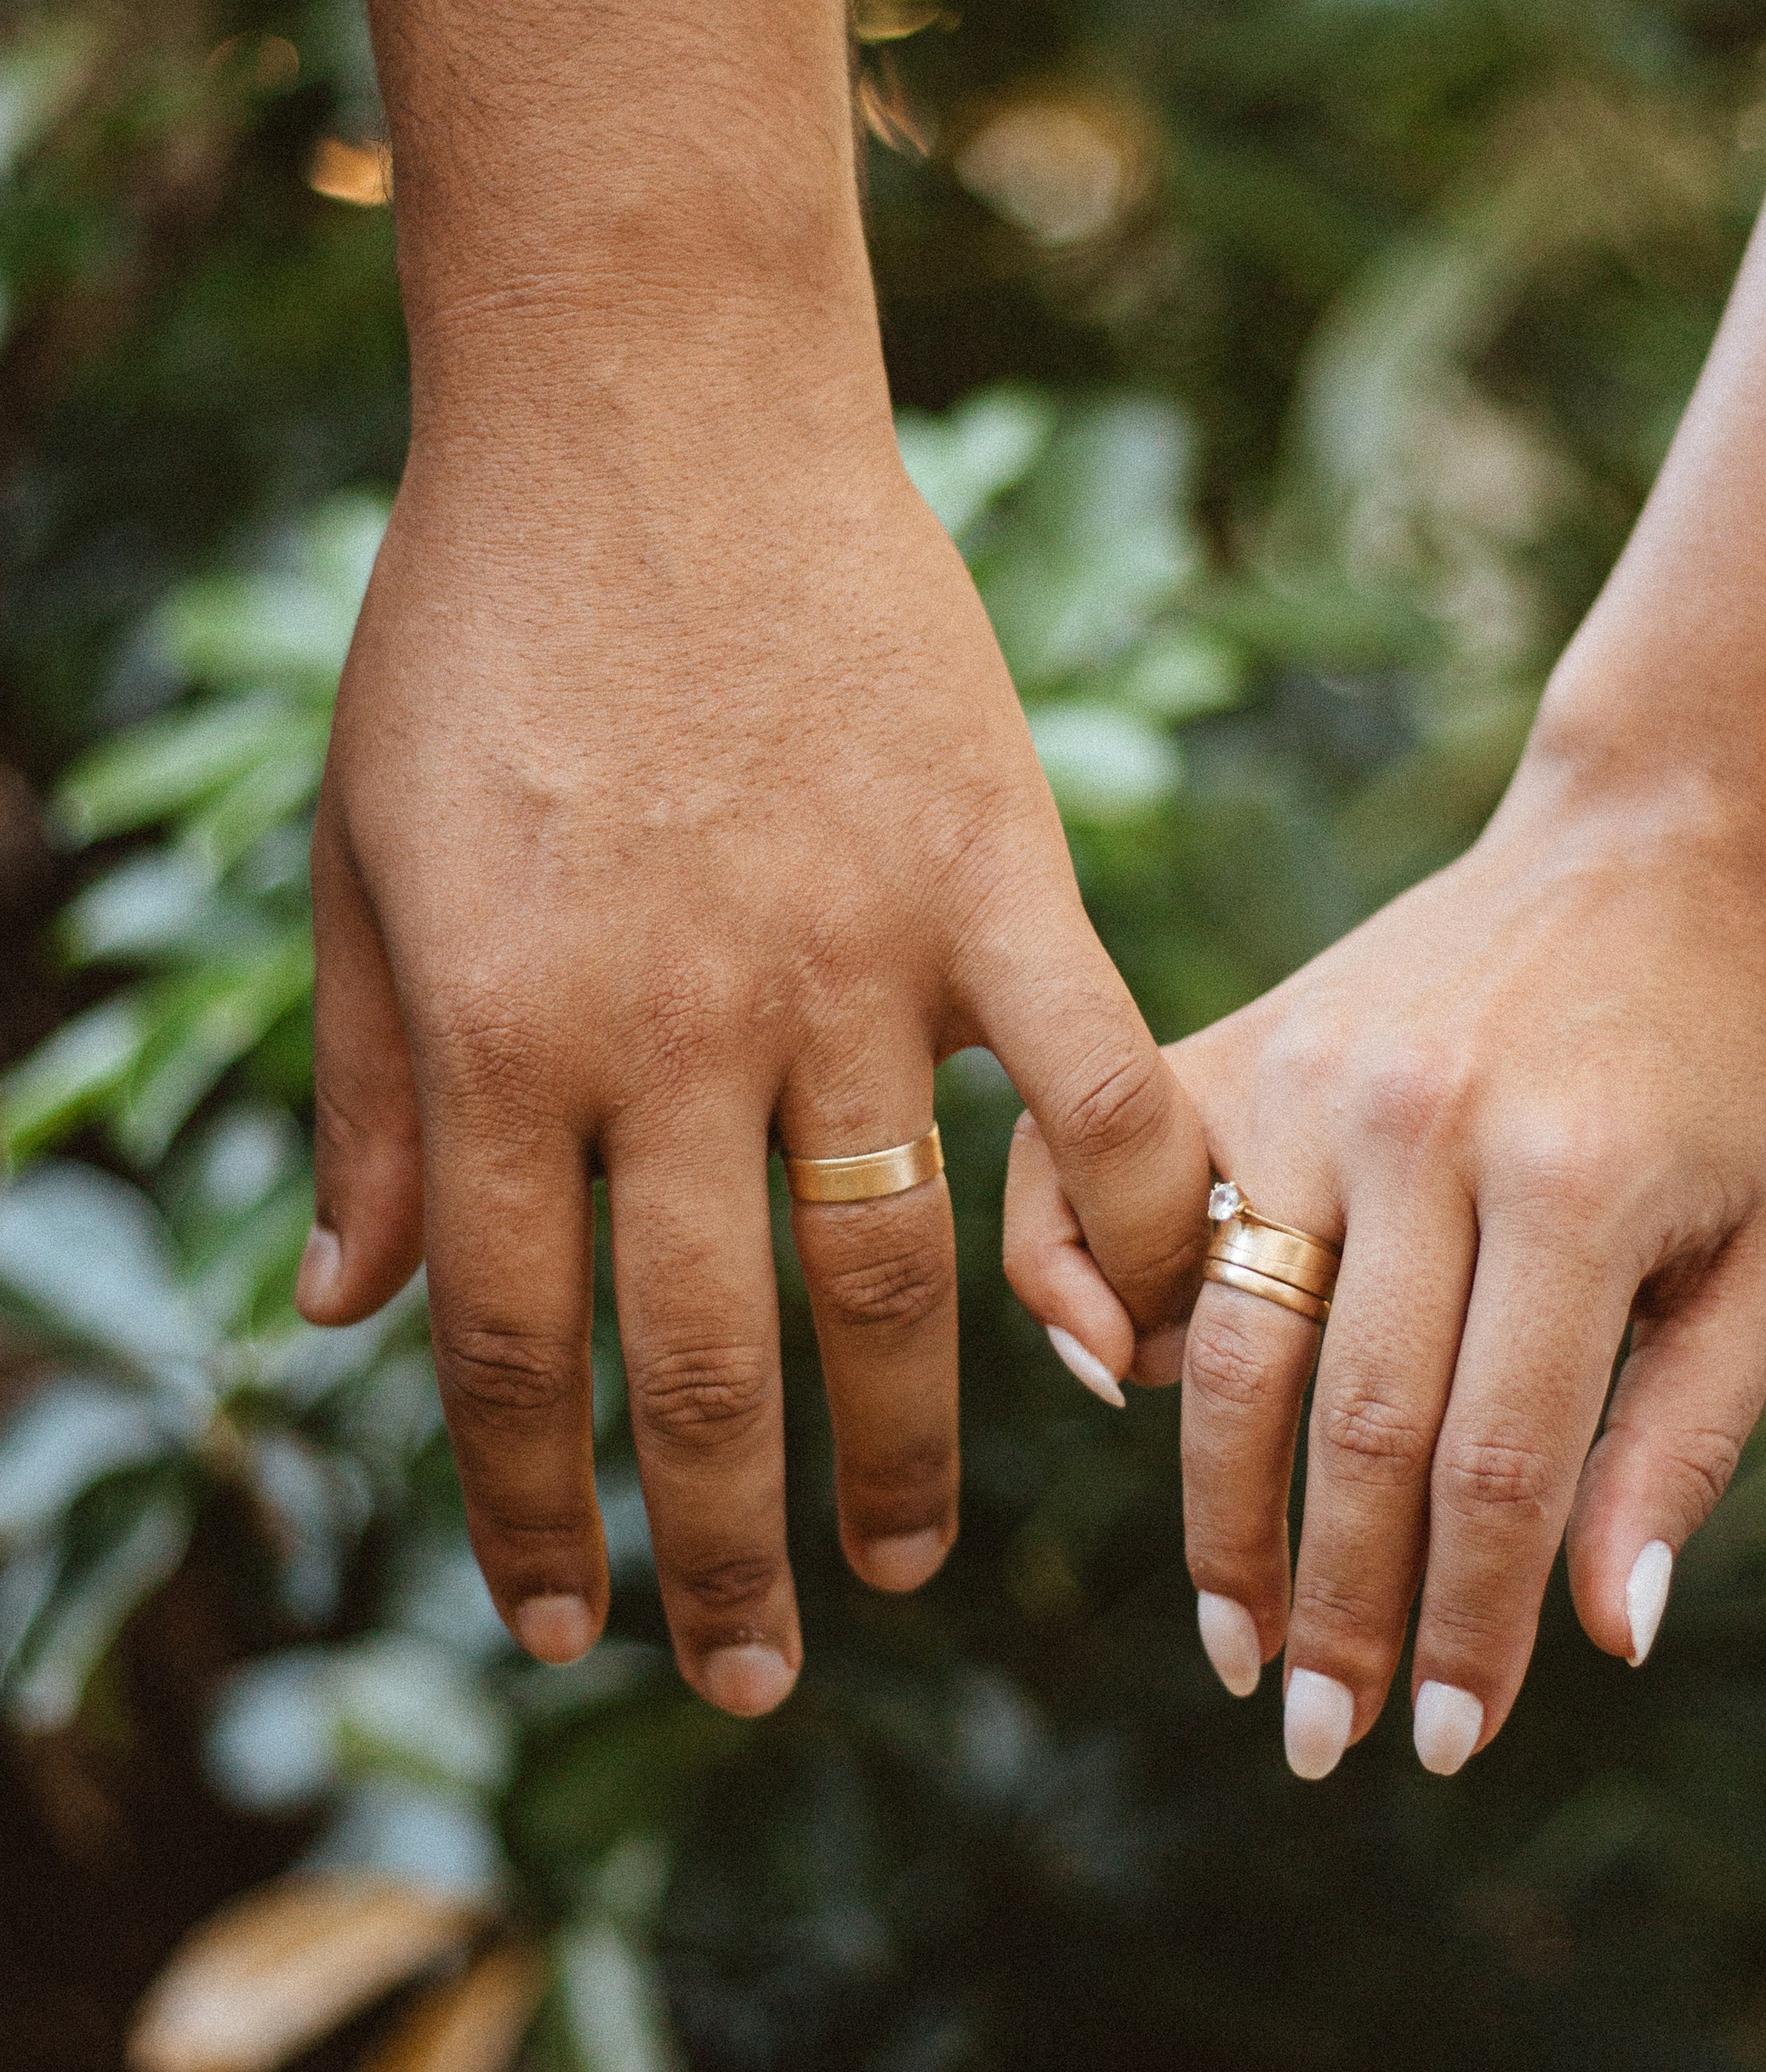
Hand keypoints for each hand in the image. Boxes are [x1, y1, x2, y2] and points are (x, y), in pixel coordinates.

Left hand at [295, 308, 1207, 1709]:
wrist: (642, 398)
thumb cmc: (478, 624)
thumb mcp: (360, 863)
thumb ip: (362, 1101)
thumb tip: (337, 1316)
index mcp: (496, 1032)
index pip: (511, 1343)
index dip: (531, 1512)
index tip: (561, 1624)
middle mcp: (668, 1027)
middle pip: (697, 1357)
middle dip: (715, 1552)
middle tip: (748, 1673)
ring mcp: (845, 957)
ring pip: (886, 1273)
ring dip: (901, 1451)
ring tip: (902, 1567)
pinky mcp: (990, 880)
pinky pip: (1090, 1095)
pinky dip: (1123, 1230)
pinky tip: (1122, 1343)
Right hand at [1006, 765, 1765, 1774]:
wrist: (1646, 851)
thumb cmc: (1720, 1079)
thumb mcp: (1757, 1259)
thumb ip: (1680, 1444)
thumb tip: (1607, 1637)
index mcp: (1577, 1182)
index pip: (1497, 1460)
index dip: (1463, 1624)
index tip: (1441, 1744)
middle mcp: (1422, 1126)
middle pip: (1349, 1426)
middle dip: (1333, 1611)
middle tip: (1318, 1743)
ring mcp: (1307, 1077)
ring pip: (1227, 1345)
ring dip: (1219, 1520)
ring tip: (1237, 1646)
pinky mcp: (1231, 1046)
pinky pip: (1108, 1195)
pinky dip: (1085, 1303)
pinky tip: (1115, 1404)